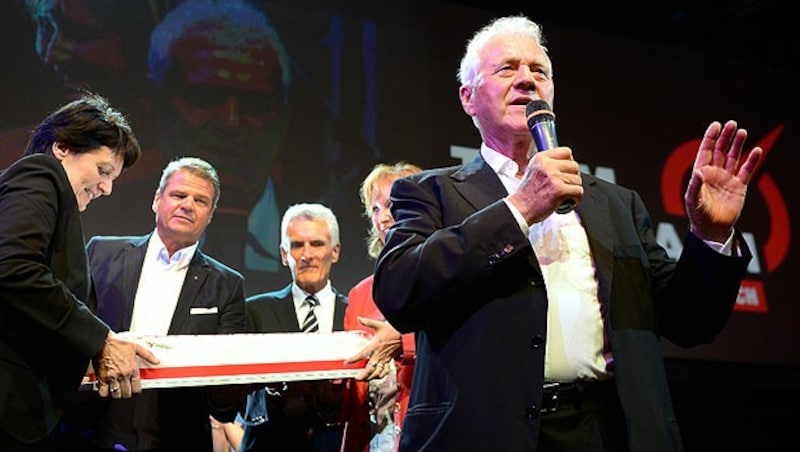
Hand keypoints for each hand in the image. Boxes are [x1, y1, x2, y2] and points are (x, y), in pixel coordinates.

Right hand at [93, 331, 158, 398]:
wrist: (102, 342)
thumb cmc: (117, 344)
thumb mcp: (136, 347)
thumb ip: (147, 355)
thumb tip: (156, 360)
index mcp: (132, 369)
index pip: (137, 388)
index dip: (136, 390)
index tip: (134, 388)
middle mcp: (123, 375)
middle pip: (127, 394)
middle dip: (127, 393)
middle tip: (126, 390)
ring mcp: (112, 378)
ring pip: (116, 395)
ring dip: (117, 394)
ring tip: (117, 390)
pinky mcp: (101, 378)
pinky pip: (103, 393)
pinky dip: (105, 393)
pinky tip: (106, 389)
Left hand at [344, 317, 401, 380]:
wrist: (404, 333)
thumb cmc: (393, 330)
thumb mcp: (379, 324)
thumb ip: (367, 322)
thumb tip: (359, 318)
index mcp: (375, 345)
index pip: (362, 354)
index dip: (354, 359)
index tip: (347, 362)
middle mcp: (380, 354)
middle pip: (370, 368)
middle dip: (363, 375)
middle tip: (357, 378)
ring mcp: (385, 358)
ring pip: (378, 372)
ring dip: (371, 377)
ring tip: (365, 379)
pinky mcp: (390, 360)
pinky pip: (385, 371)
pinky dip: (381, 375)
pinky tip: (377, 376)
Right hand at [509, 147, 582, 223]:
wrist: (519, 210)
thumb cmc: (526, 195)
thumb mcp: (533, 171)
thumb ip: (549, 165)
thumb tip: (567, 163)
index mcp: (540, 158)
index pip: (566, 152)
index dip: (569, 163)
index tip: (566, 171)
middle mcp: (547, 165)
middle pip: (574, 166)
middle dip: (572, 177)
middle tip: (564, 186)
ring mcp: (554, 177)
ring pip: (578, 180)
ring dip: (573, 189)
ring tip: (562, 195)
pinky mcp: (560, 190)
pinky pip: (578, 191)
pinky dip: (575, 199)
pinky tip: (565, 201)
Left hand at [685, 120, 762, 241]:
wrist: (713, 229)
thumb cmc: (699, 215)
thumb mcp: (693, 201)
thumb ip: (694, 186)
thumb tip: (698, 172)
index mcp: (701, 173)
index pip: (706, 151)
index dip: (710, 138)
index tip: (716, 125)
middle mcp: (714, 173)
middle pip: (720, 151)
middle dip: (725, 137)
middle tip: (731, 124)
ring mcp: (727, 178)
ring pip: (733, 157)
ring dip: (737, 145)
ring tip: (742, 132)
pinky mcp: (739, 186)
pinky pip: (746, 170)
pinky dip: (751, 161)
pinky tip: (756, 150)